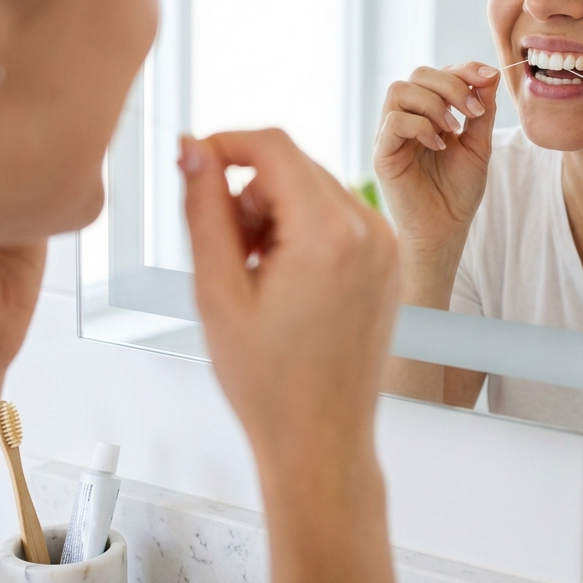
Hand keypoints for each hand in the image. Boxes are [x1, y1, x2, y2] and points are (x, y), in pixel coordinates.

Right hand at [179, 130, 399, 462]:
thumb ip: (204, 209)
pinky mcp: (389, 260)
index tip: (196, 164)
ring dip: (276, 210)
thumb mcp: (217, 290)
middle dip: (250, 190)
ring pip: (316, 188)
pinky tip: (285, 275)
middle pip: (295, 165)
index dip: (226, 145)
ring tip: (256, 270)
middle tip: (227, 246)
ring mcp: (386, 245)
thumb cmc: (270, 383)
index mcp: (330, 234)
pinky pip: (340, 215)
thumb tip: (194, 152)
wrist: (320, 438)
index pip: (274, 146)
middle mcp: (370, 230)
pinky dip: (304, 227)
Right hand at [373, 63, 499, 259]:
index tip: (488, 78)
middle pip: (417, 75)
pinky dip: (420, 126)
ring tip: (453, 128)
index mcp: (428, 114)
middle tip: (473, 111)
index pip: (438, 75)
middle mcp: (406, 119)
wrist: (445, 230)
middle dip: (450, 84)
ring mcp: (391, 135)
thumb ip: (482, 111)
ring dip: (433, 103)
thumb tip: (488, 74)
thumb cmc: (458, 192)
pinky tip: (438, 146)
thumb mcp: (478, 146)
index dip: (463, 70)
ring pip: (399, 90)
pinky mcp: (382, 154)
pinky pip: (393, 122)